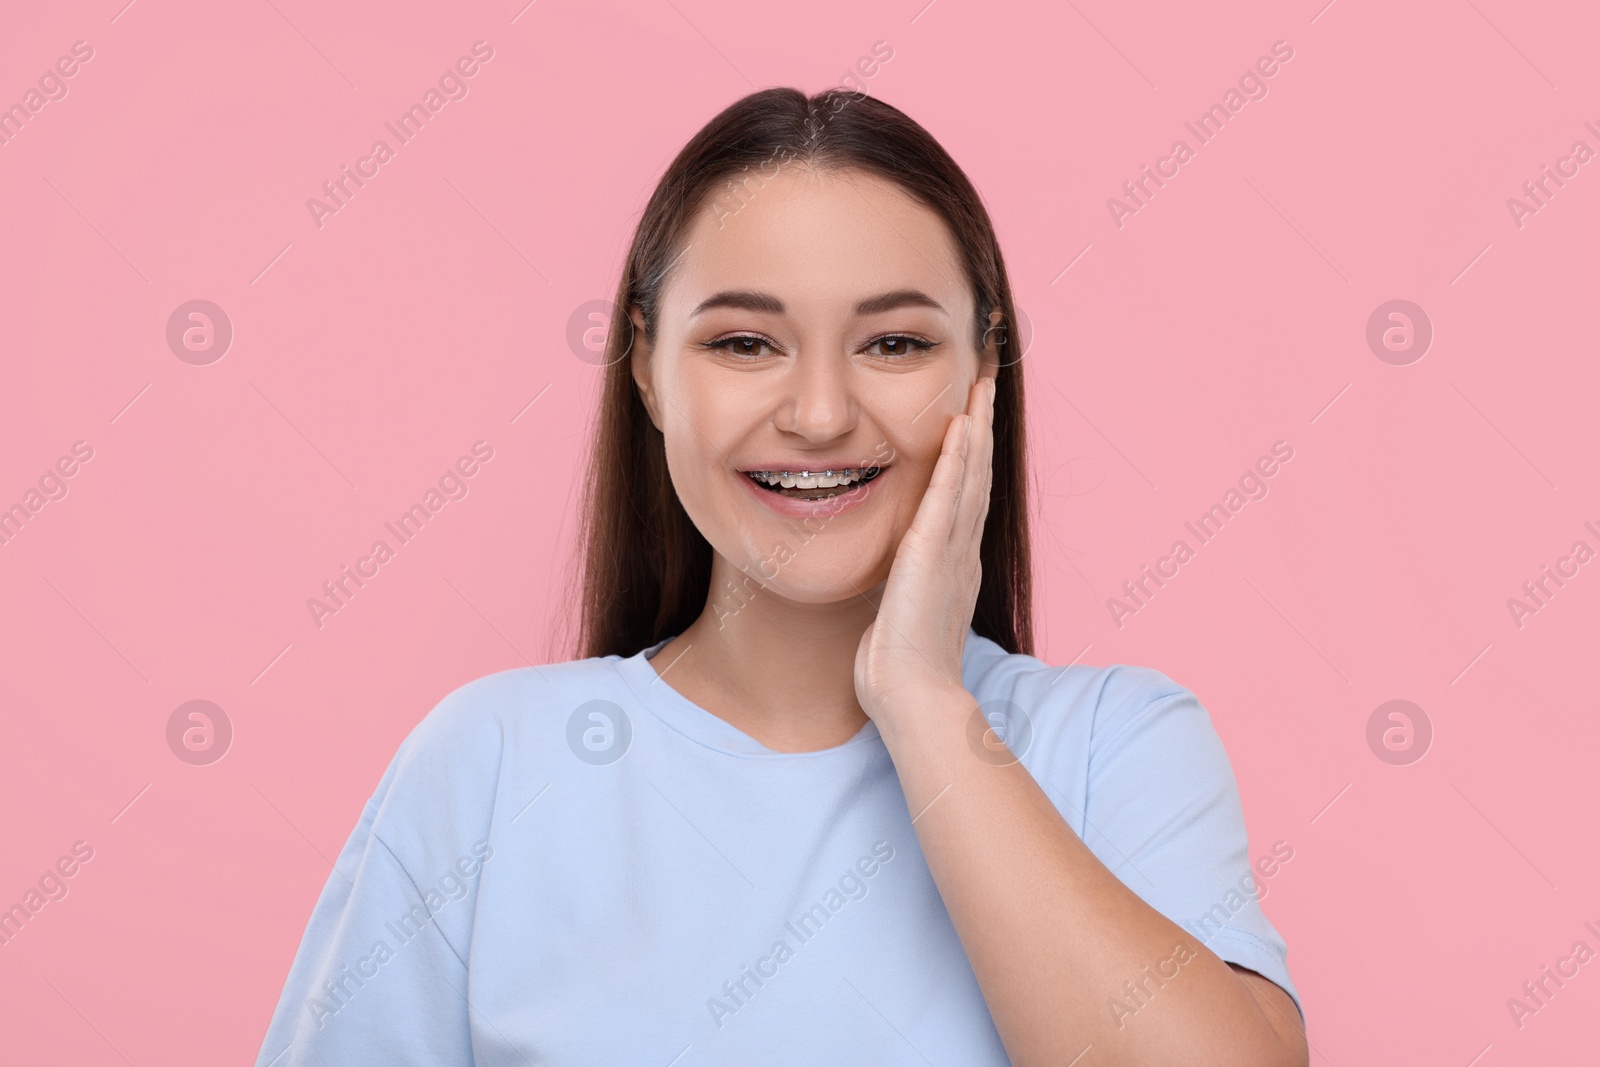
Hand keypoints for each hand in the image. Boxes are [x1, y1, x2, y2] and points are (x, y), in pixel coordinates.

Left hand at [854, 374, 995, 726]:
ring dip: (977, 428)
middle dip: (983, 427)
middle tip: (988, 383)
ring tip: (982, 386)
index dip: (973, 455)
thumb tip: (897, 586)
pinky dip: (957, 459)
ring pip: (970, 476)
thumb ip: (906, 593)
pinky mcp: (931, 555)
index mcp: (953, 563)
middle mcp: (960, 550)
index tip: (973, 417)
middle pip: (978, 475)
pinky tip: (961, 425)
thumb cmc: (902, 671)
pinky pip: (947, 496)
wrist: (913, 697)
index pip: (966, 496)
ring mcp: (950, 551)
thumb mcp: (903, 617)